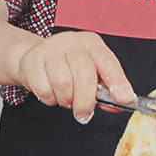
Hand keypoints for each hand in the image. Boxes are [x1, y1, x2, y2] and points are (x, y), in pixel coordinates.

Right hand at [15, 31, 133, 123]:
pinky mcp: (32, 59)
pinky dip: (49, 99)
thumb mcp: (91, 72)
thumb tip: (118, 104)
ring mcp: (50, 48)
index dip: (117, 81)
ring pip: (62, 83)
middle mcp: (72, 42)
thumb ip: (105, 89)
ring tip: (65, 98)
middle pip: (83, 75)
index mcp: (92, 43)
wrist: (36, 57)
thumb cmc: (68, 66)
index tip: (124, 99)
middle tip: (84, 114)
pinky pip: (43, 89)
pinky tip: (51, 93)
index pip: (108, 62)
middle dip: (85, 101)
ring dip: (65, 100)